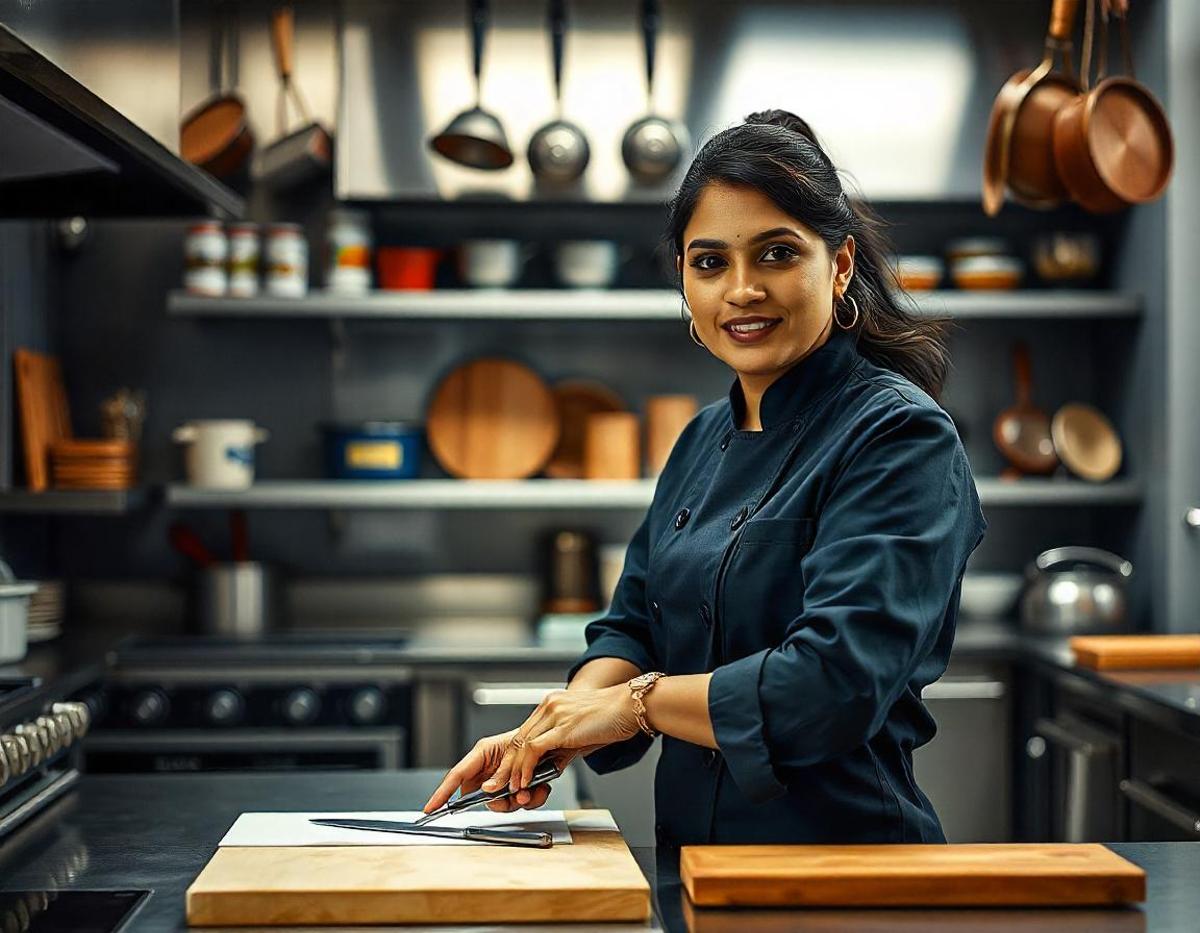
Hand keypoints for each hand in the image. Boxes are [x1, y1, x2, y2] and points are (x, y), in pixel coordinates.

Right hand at [422, 729, 571, 814]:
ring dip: (519, 802)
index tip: (430, 808)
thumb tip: (488, 790)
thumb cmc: (533, 734)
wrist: (557, 738)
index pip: (456, 776)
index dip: (441, 793)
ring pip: (503, 804)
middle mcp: (492, 770)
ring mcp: (506, 780)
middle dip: (498, 803)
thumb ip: (500, 772)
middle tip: (511, 800)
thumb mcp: (513, 750)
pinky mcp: (522, 787)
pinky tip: (542, 789)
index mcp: (483, 755)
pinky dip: (533, 799)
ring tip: (532, 792)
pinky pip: (521, 802)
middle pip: (482, 797)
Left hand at [483, 684, 641, 796]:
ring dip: (513, 771)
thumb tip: (551, 767)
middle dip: (505, 767)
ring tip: (510, 789)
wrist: (631, 707)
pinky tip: (525, 781)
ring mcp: (554, 714)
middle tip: (497, 786)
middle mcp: (549, 706)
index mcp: (552, 705)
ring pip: (522, 745)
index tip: (506, 775)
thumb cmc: (613, 719)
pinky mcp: (562, 726)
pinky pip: (534, 749)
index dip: (512, 757)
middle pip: (517, 739)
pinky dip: (526, 768)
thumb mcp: (581, 736)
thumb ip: (563, 748)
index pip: (524, 734)